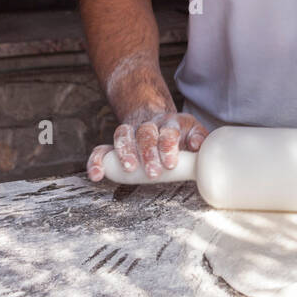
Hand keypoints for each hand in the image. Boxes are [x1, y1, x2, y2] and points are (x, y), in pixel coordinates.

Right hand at [86, 107, 207, 181]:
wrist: (158, 120)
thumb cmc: (180, 134)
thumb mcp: (193, 132)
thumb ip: (199, 138)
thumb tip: (198, 145)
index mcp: (170, 123)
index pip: (168, 130)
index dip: (168, 145)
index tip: (170, 163)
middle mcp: (149, 125)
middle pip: (145, 133)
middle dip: (148, 152)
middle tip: (153, 172)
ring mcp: (131, 132)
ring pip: (123, 134)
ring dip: (125, 151)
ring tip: (128, 168)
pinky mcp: (116, 144)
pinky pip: (102, 149)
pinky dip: (97, 161)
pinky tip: (97, 175)